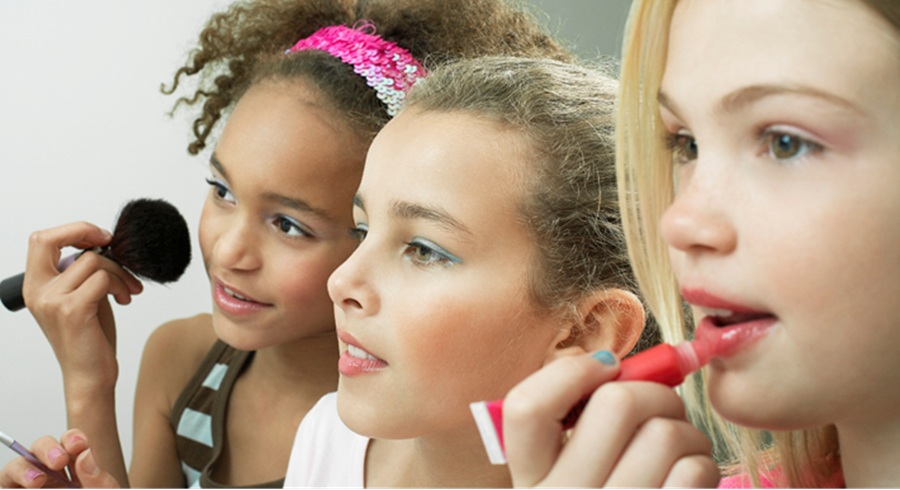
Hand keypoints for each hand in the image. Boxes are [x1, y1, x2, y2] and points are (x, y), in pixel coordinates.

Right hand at [0, 430, 119, 487]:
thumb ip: (98, 479)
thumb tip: (84, 454)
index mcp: (76, 470)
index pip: (71, 443)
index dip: (73, 438)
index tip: (80, 445)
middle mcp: (52, 477)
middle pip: (41, 447)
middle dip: (47, 448)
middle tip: (59, 461)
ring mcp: (31, 487)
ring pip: (18, 466)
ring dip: (24, 467)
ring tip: (38, 481)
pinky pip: (6, 485)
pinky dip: (13, 481)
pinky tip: (29, 486)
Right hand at [23, 222, 142, 394]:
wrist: (90, 376)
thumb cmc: (89, 337)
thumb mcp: (81, 297)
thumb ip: (82, 272)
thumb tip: (102, 244)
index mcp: (35, 286)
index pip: (40, 240)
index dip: (71, 230)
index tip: (99, 237)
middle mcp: (37, 291)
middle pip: (53, 239)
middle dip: (87, 232)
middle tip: (111, 243)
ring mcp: (52, 300)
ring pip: (93, 261)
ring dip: (120, 273)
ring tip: (127, 291)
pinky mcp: (72, 310)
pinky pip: (103, 279)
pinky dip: (120, 285)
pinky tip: (124, 300)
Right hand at [503, 352, 719, 486]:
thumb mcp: (567, 478)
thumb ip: (576, 428)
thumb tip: (622, 368)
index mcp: (530, 481)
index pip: (527, 409)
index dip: (571, 372)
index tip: (605, 367)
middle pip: (616, 404)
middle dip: (655, 392)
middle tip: (663, 408)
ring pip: (667, 434)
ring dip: (687, 433)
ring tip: (682, 451)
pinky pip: (694, 472)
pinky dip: (702, 467)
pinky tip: (691, 481)